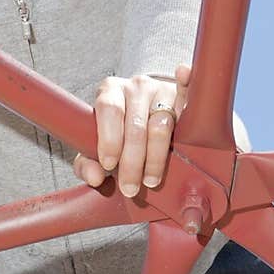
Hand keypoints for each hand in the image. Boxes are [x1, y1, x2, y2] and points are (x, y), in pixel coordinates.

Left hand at [73, 63, 190, 197]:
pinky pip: (186, 109)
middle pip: (136, 125)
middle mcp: (137, 86)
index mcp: (110, 90)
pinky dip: (185, 104)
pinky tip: (185, 119)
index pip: (110, 110)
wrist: (146, 108)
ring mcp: (162, 91)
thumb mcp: (98, 142)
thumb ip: (87, 161)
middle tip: (130, 187)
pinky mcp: (183, 100)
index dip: (109, 139)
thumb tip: (95, 177)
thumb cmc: (118, 129)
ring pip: (161, 126)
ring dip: (155, 159)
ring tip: (150, 180)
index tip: (109, 165)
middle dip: (132, 161)